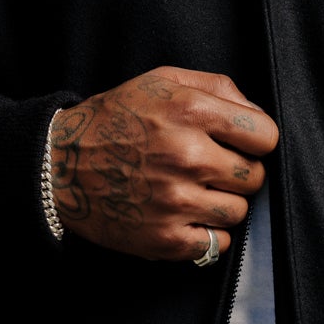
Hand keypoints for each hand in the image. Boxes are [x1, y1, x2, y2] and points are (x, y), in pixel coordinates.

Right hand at [48, 67, 277, 262]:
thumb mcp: (161, 81)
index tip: (238, 143)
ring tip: (193, 190)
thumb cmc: (114, 119)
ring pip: (239, 211)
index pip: (265, 136)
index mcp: (191, 112)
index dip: (255, 139)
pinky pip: (218, 243)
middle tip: (209, 167)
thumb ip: (218, 87)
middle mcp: (187, 156)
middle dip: (237, 171)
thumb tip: (256, 113)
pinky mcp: (165, 238)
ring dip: (223, 203)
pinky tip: (185, 214)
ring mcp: (176, 201)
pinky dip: (207, 233)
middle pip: (254, 176)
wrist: (58, 165)